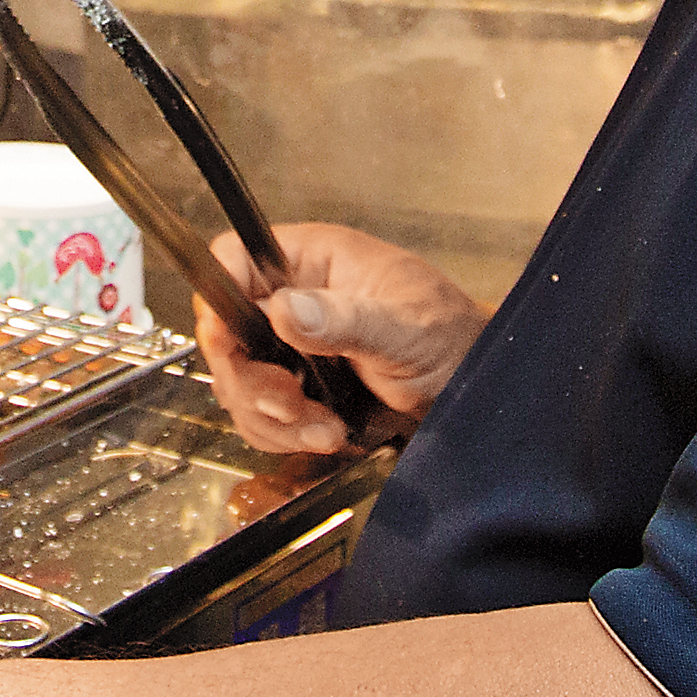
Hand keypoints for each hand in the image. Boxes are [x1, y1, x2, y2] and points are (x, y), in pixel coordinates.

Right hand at [196, 221, 483, 458]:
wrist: (477, 390)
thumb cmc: (455, 339)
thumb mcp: (406, 326)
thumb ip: (346, 319)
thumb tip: (285, 308)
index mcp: (313, 261)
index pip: (233, 260)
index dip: (218, 301)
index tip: (229, 345)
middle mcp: (295, 299)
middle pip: (226, 334)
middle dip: (253, 383)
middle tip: (293, 405)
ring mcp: (293, 347)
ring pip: (239, 384)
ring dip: (275, 419)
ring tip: (327, 430)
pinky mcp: (300, 389)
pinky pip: (263, 416)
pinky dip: (286, 435)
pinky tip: (328, 436)